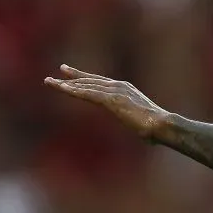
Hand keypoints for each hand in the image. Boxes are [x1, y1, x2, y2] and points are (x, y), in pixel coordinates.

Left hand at [45, 65, 169, 140]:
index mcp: (126, 89)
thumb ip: (142, 127)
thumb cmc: (157, 129)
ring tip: (50, 82)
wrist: (162, 124)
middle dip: (72, 77)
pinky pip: (89, 94)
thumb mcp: (144, 125)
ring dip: (66, 84)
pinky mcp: (112, 99)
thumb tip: (150, 139)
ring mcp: (115, 91)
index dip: (84, 79)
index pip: (100, 82)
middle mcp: (119, 85)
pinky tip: (62, 89)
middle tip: (56, 74)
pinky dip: (74, 91)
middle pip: (90, 80)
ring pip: (85, 86)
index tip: (70, 76)